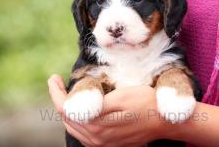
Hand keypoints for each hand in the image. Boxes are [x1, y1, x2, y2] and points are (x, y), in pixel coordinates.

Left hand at [48, 74, 175, 146]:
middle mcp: (96, 138)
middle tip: (60, 84)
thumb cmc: (145, 102)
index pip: (65, 109)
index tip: (54, 78)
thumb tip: (73, 106)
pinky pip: (84, 134)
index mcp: (97, 124)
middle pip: (67, 119)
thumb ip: (95, 105)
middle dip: (60, 100)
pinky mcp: (108, 144)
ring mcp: (102, 144)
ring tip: (69, 95)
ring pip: (74, 127)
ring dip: (68, 111)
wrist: (164, 121)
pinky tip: (83, 110)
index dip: (56, 92)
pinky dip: (78, 120)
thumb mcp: (121, 96)